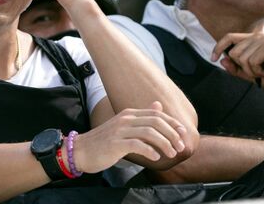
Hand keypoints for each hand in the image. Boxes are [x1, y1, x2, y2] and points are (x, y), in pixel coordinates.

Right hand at [72, 102, 187, 172]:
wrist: (80, 151)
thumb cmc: (103, 142)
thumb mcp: (123, 127)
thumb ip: (141, 118)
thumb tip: (158, 106)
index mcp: (128, 114)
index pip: (156, 114)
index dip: (172, 123)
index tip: (183, 133)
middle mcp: (125, 119)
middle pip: (156, 121)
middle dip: (172, 134)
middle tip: (180, 146)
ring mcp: (119, 130)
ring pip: (149, 132)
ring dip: (165, 143)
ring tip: (172, 153)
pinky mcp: (115, 144)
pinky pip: (137, 145)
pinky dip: (150, 151)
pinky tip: (156, 157)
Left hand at [211, 32, 263, 97]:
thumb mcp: (248, 74)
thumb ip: (235, 68)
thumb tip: (222, 60)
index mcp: (252, 39)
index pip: (228, 37)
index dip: (218, 47)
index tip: (213, 58)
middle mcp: (258, 36)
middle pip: (233, 51)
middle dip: (241, 67)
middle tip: (256, 71)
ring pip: (241, 58)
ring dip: (250, 70)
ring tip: (263, 71)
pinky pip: (251, 62)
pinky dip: (257, 71)